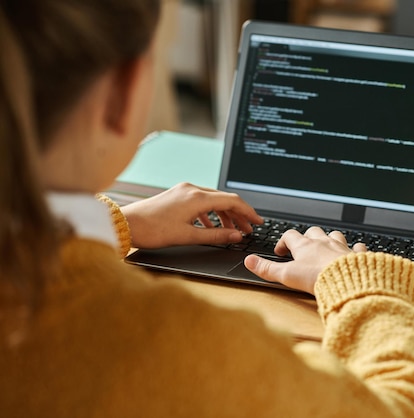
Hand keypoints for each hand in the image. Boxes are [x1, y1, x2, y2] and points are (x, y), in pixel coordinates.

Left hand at [121, 182, 262, 247]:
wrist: (124, 224)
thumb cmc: (152, 230)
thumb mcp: (188, 236)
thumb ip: (216, 235)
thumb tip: (236, 236)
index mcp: (197, 197)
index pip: (232, 201)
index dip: (248, 213)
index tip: (258, 222)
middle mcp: (192, 189)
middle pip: (224, 199)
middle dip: (239, 215)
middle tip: (248, 229)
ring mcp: (183, 190)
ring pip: (213, 200)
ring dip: (225, 214)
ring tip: (232, 229)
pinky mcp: (176, 195)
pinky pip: (201, 201)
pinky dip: (211, 213)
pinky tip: (211, 225)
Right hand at [244, 227, 366, 294]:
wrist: (347, 281)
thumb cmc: (318, 277)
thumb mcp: (287, 275)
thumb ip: (267, 269)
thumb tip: (250, 262)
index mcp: (305, 246)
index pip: (290, 236)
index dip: (283, 242)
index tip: (280, 251)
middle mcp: (323, 243)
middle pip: (313, 232)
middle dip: (307, 237)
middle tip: (303, 247)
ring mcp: (341, 247)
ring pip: (335, 235)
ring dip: (330, 239)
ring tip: (327, 246)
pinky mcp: (356, 256)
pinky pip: (357, 247)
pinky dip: (355, 248)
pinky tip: (355, 251)